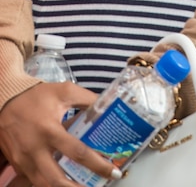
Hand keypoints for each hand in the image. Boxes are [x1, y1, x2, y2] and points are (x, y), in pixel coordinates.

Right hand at [0, 83, 117, 186]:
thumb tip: (110, 107)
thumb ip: (88, 99)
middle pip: (56, 180)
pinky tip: (63, 182)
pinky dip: (48, 183)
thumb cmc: (36, 96)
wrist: (4, 100)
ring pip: (42, 184)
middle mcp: (35, 149)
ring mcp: (23, 159)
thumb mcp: (65, 91)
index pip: (78, 153)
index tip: (112, 171)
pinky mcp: (17, 164)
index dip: (97, 165)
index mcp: (50, 130)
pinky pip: (33, 179)